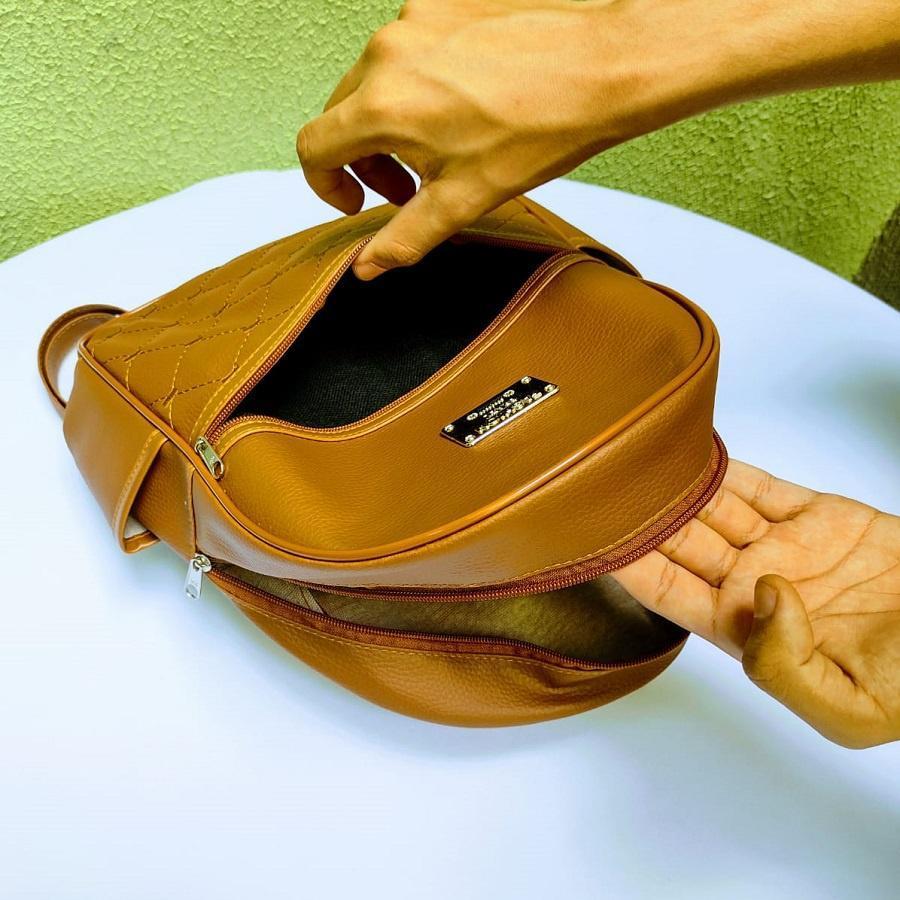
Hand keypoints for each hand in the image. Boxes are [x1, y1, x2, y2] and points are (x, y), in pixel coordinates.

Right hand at [298, 0, 632, 279]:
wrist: (602, 67)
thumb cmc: (541, 131)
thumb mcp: (463, 200)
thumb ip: (405, 237)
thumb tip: (367, 266)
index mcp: (382, 105)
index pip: (313, 148)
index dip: (327, 186)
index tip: (359, 202)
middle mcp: (387, 51)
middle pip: (342, 114)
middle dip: (365, 159)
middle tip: (411, 185)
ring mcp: (416, 18)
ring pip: (376, 80)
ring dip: (393, 120)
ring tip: (444, 144)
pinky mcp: (443, 1)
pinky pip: (411, 49)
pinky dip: (420, 82)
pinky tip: (465, 102)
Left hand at [611, 460, 899, 747]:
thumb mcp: (851, 708)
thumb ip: (785, 668)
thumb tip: (759, 595)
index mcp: (746, 630)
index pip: (666, 591)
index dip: (626, 563)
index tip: (586, 533)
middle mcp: (753, 583)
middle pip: (678, 540)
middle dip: (638, 514)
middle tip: (592, 481)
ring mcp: (783, 545)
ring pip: (712, 507)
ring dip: (673, 485)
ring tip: (628, 458)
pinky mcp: (817, 514)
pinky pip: (761, 485)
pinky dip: (727, 468)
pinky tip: (688, 451)